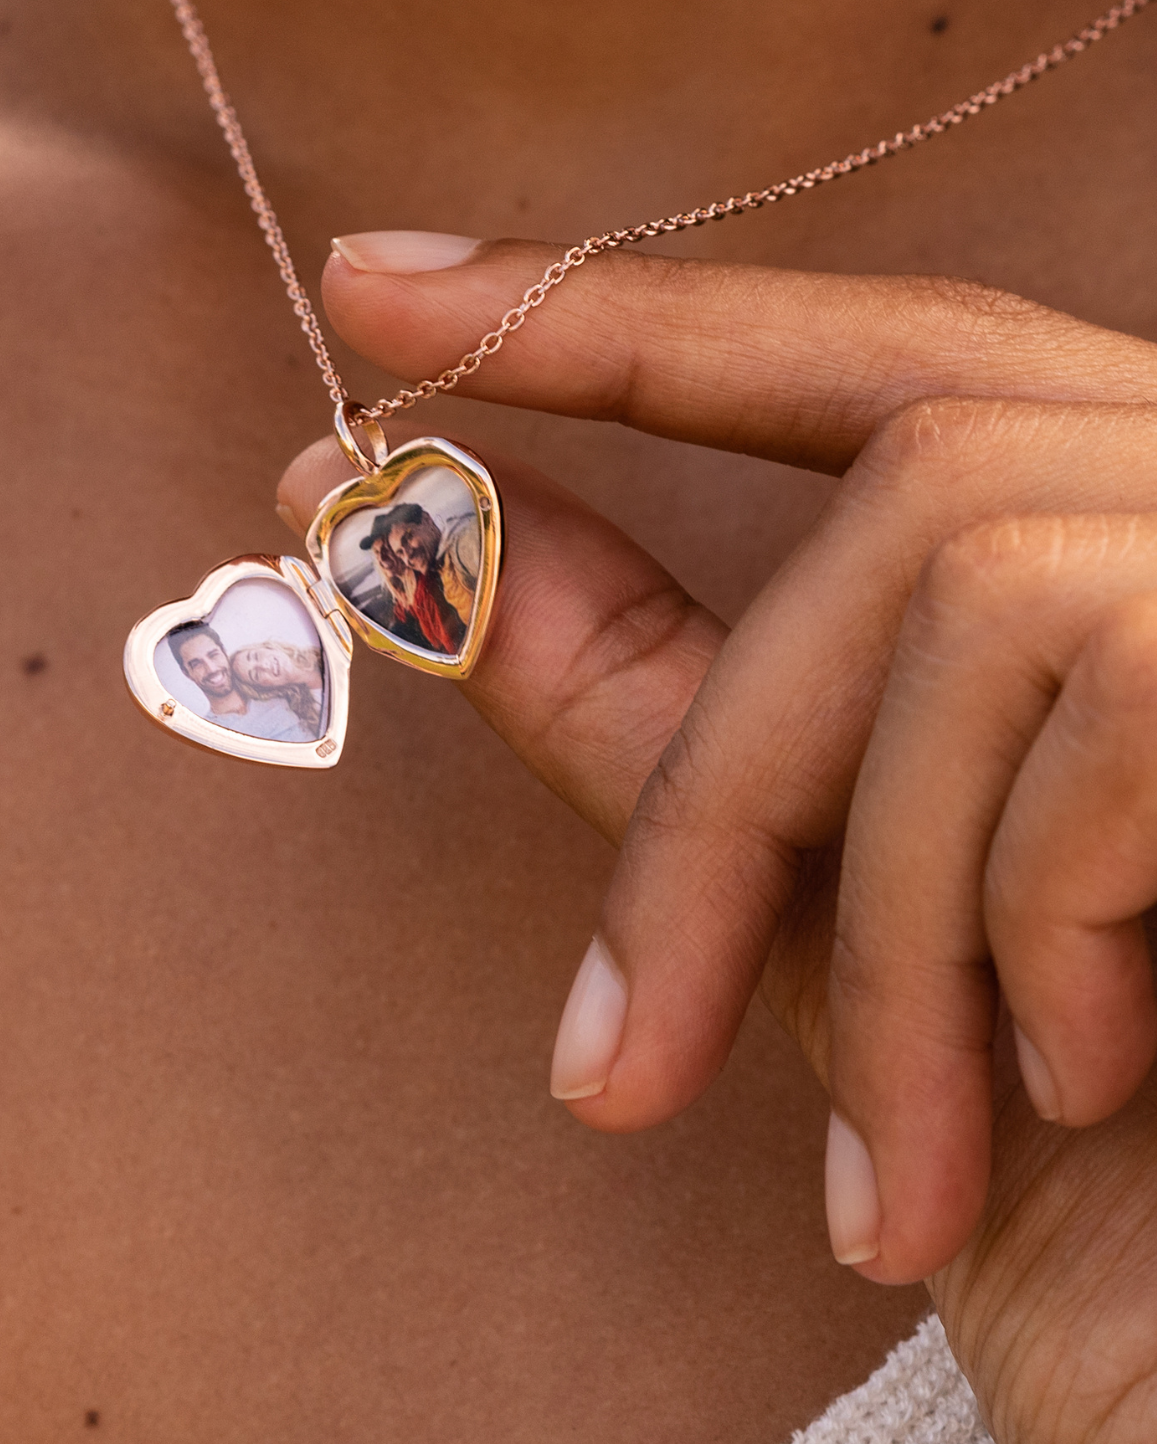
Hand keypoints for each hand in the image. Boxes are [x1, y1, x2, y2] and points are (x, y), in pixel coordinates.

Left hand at [278, 235, 1156, 1442]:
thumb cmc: (1126, 1181)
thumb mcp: (852, 925)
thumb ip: (662, 703)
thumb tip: (424, 542)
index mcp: (1130, 542)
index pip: (867, 352)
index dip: (624, 320)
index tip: (379, 280)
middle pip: (909, 490)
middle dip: (718, 790)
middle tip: (601, 1072)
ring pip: (971, 601)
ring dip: (880, 928)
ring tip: (901, 1164)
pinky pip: (1110, 709)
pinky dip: (1030, 930)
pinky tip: (1081, 1086)